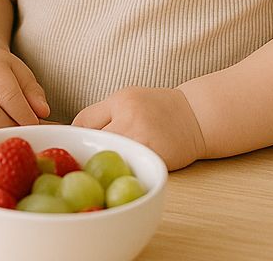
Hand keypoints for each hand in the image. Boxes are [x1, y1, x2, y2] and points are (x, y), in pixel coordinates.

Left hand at [73, 86, 205, 170]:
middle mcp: (129, 117)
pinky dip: (124, 172)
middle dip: (89, 152)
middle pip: (95, 141)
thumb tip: (76, 133)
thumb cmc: (159, 107)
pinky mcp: (156, 158)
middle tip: (86, 161)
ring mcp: (143, 138)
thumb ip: (105, 113)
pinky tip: (123, 174)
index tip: (76, 145)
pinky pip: (130, 169)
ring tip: (102, 170)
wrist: (196, 115)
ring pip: (110, 157)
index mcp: (120, 100)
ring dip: (105, 165)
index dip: (76, 135)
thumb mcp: (128, 99)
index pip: (83, 121)